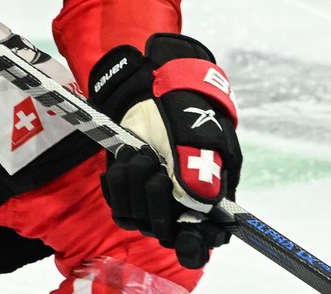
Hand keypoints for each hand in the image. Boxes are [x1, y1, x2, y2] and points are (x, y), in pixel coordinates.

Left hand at [88, 34, 239, 268]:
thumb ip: (201, 164)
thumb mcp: (198, 129)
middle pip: (169, 233)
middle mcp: (183, 203)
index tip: (188, 236)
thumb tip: (204, 203)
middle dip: (158, 203)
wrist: (149, 87)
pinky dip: (118, 183)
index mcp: (212, 192)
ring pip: (140, 221)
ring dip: (135, 186)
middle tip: (155, 168)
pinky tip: (126, 158)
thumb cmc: (184, 104)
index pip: (208, 237)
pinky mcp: (129, 193)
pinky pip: (118, 207)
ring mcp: (155, 200)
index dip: (199, 244)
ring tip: (140, 153)